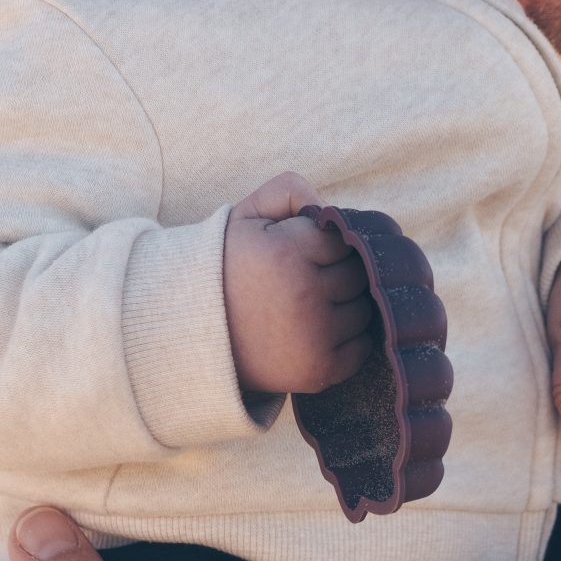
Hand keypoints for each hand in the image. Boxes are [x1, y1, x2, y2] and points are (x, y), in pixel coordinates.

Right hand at [222, 172, 375, 397]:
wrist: (196, 337)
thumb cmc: (227, 270)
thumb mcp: (244, 218)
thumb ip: (287, 190)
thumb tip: (329, 208)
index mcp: (286, 253)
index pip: (342, 238)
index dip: (323, 244)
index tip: (300, 254)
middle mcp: (304, 295)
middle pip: (358, 274)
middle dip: (337, 272)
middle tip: (305, 281)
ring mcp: (314, 337)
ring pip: (363, 309)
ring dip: (345, 306)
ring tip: (309, 307)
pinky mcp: (319, 371)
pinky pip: (362, 347)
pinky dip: (349, 340)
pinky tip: (319, 332)